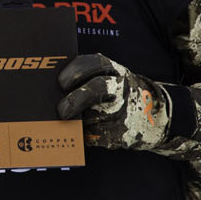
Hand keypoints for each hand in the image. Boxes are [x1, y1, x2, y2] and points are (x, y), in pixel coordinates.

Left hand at [56, 53, 171, 150]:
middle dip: (75, 99)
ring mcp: (123, 112)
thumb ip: (83, 78)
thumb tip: (47, 88)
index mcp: (115, 70)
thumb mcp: (108, 78)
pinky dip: (81, 135)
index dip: (76, 71)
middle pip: (97, 89)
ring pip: (91, 117)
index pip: (95, 63)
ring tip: (66, 121)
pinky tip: (77, 132)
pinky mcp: (120, 135)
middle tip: (60, 110)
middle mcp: (121, 88)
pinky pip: (92, 136)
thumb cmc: (117, 94)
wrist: (153, 119)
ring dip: (75, 120)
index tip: (61, 83)